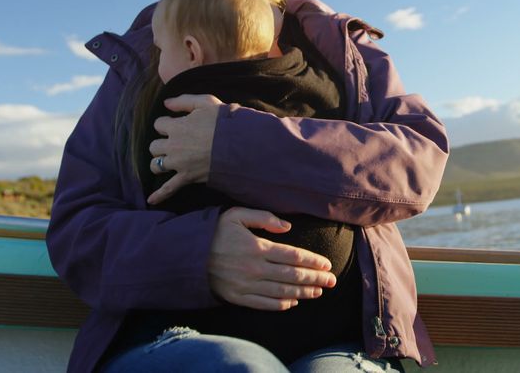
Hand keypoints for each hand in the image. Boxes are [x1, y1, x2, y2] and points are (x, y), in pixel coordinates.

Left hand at [147, 94, 223, 204]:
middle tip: (174, 144)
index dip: (166, 124)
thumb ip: (184, 101)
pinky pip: (169, 188)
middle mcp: (173, 146)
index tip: (176, 125)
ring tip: (166, 163)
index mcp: (176, 126)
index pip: (158, 124)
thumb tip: (166, 103)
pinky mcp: (186, 177)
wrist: (238, 144)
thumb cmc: (224, 122)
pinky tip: (150, 200)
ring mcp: (178, 163)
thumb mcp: (206, 102)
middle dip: (162, 145)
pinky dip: (160, 195)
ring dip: (159, 163)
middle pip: (154, 146)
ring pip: (156, 165)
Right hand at [208, 206, 336, 310]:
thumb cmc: (215, 232)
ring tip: (319, 291)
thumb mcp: (236, 215)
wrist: (187, 255)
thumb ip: (264, 217)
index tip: (327, 264)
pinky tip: (294, 302)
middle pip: (293, 275)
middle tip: (333, 280)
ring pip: (282, 292)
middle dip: (316, 278)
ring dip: (304, 292)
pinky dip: (281, 305)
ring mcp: (246, 285)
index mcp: (257, 247)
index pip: (293, 256)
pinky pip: (264, 304)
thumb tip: (288, 226)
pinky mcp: (237, 297)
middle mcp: (255, 269)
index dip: (313, 261)